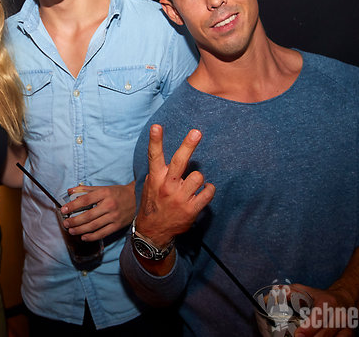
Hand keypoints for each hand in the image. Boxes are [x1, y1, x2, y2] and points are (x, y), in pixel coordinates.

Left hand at [62, 182, 135, 241]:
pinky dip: (92, 237)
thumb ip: (86, 189)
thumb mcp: (103, 188)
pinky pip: (102, 233)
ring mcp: (114, 217)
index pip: (85, 200)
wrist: (138, 199)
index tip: (63, 210)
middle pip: (88, 215)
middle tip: (65, 223)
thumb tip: (70, 191)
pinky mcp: (117, 226)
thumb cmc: (118, 193)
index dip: (73, 206)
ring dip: (80, 230)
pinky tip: (84, 237)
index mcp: (104, 193)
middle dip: (74, 221)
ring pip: (94, 226)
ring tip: (71, 231)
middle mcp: (109, 205)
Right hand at [135, 124, 214, 247]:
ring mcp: (179, 198)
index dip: (155, 140)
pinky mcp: (191, 209)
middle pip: (179, 161)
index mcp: (156, 178)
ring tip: (192, 185)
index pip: (154, 156)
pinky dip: (208, 189)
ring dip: (198, 178)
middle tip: (196, 132)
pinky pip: (207, 192)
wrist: (154, 231)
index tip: (156, 126)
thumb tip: (167, 158)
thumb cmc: (154, 203)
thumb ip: (158, 172)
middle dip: (188, 146)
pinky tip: (203, 191)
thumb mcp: (150, 186)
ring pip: (198, 176)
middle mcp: (167, 186)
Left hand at [294, 283, 355, 336]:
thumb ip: (290, 292)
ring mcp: (347, 326)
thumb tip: (272, 293)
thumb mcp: (306, 290)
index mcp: (327, 303)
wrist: (345, 300)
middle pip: (326, 332)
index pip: (319, 317)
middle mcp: (340, 315)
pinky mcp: (350, 334)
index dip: (309, 328)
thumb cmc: (322, 297)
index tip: (298, 334)